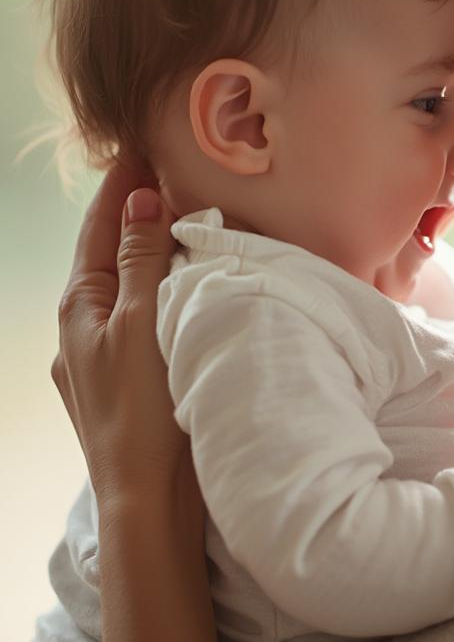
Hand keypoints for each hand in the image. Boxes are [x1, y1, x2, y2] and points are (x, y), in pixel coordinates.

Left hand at [51, 163, 195, 510]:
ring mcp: (100, 353)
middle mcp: (82, 325)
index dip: (121, 182)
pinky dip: (160, 285)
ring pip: (127, 283)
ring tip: (181, 217)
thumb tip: (140, 201)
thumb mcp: (144, 324)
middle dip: (135, 210)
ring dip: (150, 248)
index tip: (143, 142)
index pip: (99, 224)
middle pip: (109, 250)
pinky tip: (183, 285)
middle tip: (168, 170)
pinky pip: (140, 312)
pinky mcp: (124, 375)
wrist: (148, 499)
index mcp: (81, 305)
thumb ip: (142, 260)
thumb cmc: (144, 412)